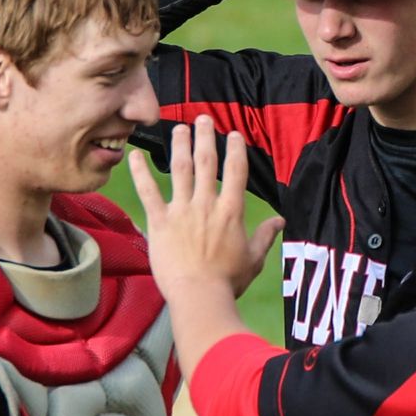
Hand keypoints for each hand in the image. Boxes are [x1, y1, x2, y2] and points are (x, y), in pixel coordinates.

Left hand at [130, 116, 283, 299]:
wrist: (199, 296)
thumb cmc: (228, 282)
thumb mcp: (253, 259)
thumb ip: (265, 236)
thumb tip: (281, 222)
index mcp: (231, 212)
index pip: (235, 172)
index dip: (235, 150)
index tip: (234, 134)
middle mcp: (206, 205)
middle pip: (206, 162)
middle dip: (206, 138)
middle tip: (203, 119)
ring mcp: (182, 211)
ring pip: (180, 170)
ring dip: (179, 146)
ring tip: (178, 128)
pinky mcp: (160, 222)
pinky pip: (148, 192)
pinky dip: (140, 173)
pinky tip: (134, 155)